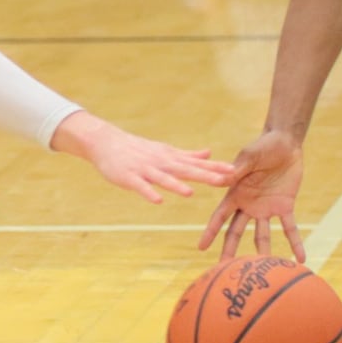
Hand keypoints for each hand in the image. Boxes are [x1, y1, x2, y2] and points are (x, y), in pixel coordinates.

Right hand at [52, 113, 233, 203]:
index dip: (215, 168)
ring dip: (176, 185)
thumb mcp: (165, 150)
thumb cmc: (137, 148)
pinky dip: (148, 192)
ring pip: (163, 178)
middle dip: (205, 175)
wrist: (106, 142)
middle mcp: (161, 162)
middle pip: (186, 170)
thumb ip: (187, 155)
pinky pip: (140, 187)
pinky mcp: (129, 177)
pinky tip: (158, 200)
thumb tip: (209, 153)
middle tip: (224, 180)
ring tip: (190, 193)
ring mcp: (145, 170)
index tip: (235, 172)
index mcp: (171, 158)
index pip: (197, 164)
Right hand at [198, 130, 305, 260]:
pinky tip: (300, 259)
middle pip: (236, 232)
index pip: (219, 216)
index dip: (210, 232)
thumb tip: (225, 179)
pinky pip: (290, 228)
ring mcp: (266, 208)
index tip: (201, 248)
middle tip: (225, 270)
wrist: (285, 143)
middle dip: (230, 250)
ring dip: (264, 251)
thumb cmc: (263, 146)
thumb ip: (239, 168)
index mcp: (235, 192)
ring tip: (265, 270)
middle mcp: (248, 205)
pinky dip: (295, 243)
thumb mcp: (249, 156)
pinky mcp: (285, 206)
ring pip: (262, 235)